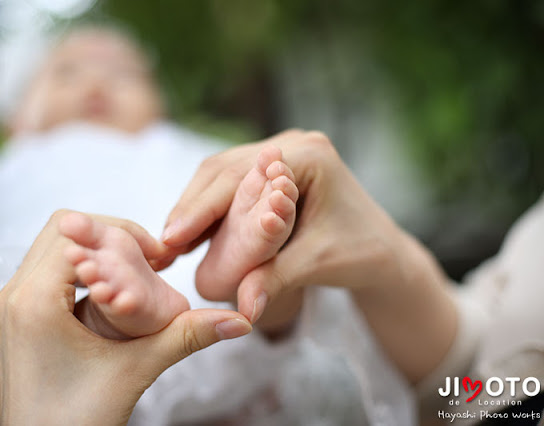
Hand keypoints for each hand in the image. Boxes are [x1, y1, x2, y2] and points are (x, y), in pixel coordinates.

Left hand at [0, 209, 251, 425]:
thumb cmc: (75, 422)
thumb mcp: (136, 370)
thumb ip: (187, 336)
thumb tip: (238, 322)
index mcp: (34, 301)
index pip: (74, 233)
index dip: (120, 234)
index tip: (157, 257)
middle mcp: (13, 296)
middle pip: (58, 230)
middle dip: (108, 236)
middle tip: (147, 260)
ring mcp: (8, 306)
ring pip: (50, 248)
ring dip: (93, 251)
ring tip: (132, 272)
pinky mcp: (14, 318)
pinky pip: (44, 271)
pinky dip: (79, 269)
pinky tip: (109, 290)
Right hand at [163, 131, 456, 381]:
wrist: (382, 252)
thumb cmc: (359, 254)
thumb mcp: (315, 264)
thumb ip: (274, 280)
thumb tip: (243, 311)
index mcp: (309, 155)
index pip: (239, 177)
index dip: (201, 208)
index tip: (171, 238)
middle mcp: (294, 144)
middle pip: (224, 168)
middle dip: (191, 206)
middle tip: (163, 242)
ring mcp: (284, 152)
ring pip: (222, 172)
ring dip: (195, 205)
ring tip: (170, 240)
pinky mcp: (277, 168)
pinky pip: (232, 181)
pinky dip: (210, 206)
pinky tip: (192, 231)